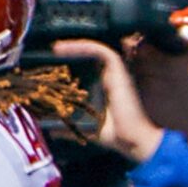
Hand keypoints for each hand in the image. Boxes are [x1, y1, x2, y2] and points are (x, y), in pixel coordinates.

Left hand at [48, 38, 159, 160]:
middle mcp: (111, 78)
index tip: (54, 62)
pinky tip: (66, 49)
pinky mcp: (119, 71)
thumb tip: (53, 131)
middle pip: (91, 56)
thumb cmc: (118, 136)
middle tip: (53, 50)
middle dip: (73, 49)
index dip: (75, 61)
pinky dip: (83, 47)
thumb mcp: (89, 130)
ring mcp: (116, 73)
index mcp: (105, 88)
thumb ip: (72, 127)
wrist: (134, 140)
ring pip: (95, 49)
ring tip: (56, 48)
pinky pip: (101, 51)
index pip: (90, 68)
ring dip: (75, 45)